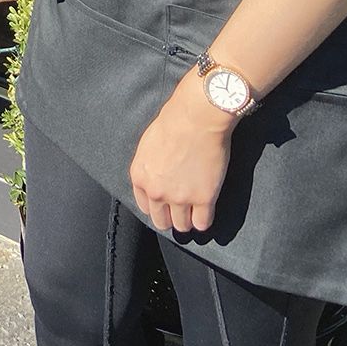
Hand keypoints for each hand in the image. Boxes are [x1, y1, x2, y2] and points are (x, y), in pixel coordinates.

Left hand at [128, 74, 235, 233]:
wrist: (195, 119)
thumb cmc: (171, 123)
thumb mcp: (147, 147)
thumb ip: (149, 168)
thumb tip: (157, 178)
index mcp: (140, 177)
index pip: (145, 207)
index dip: (157, 207)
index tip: (165, 206)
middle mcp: (156, 192)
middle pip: (162, 221)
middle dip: (171, 218)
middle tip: (181, 212)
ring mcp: (180, 198)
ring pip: (182, 226)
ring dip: (188, 221)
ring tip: (194, 213)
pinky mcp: (203, 199)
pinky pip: (203, 223)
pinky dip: (204, 221)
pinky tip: (206, 212)